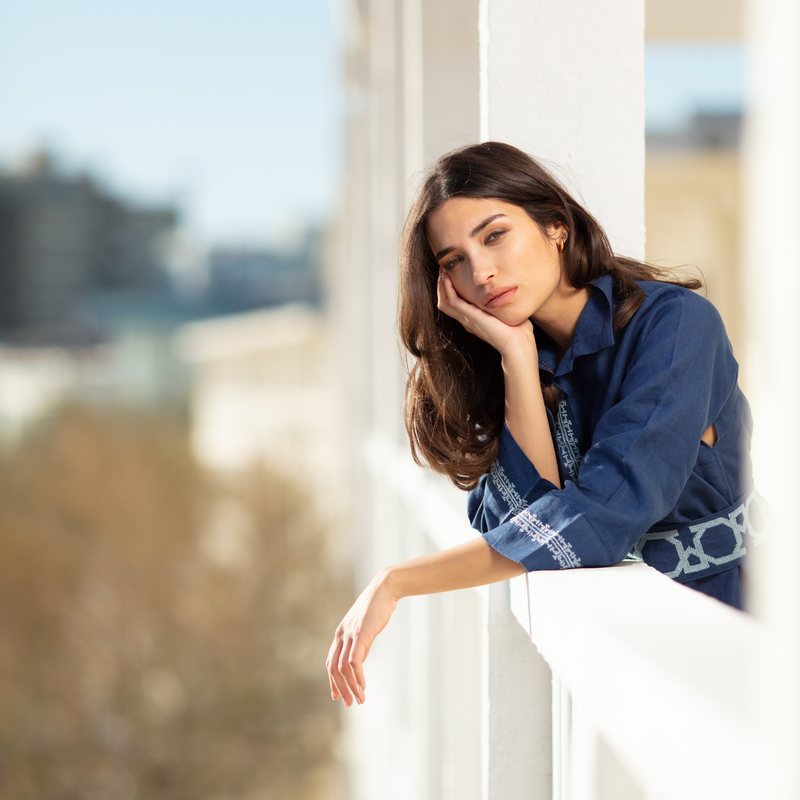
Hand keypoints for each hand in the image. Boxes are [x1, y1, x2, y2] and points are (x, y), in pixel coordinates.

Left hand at [326, 569, 397, 706]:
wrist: (384, 590)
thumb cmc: (377, 608)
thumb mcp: (365, 629)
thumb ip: (360, 645)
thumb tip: (358, 662)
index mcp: (340, 634)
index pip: (330, 662)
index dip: (332, 681)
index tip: (337, 696)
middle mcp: (341, 635)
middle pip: (333, 668)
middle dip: (340, 688)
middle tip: (348, 703)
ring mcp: (349, 635)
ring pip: (343, 668)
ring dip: (351, 687)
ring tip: (359, 700)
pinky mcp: (360, 635)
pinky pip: (355, 662)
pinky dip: (358, 677)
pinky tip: (363, 687)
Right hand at [437, 271, 534, 357]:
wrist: (518, 344)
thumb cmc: (518, 331)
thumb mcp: (506, 312)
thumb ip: (503, 302)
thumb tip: (509, 289)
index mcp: (474, 319)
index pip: (455, 303)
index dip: (450, 289)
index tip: (452, 273)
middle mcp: (467, 320)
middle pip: (445, 302)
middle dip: (442, 285)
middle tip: (443, 270)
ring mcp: (467, 319)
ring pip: (445, 302)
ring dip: (442, 286)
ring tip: (443, 271)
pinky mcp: (470, 317)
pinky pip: (452, 301)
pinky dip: (447, 289)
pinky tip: (448, 278)